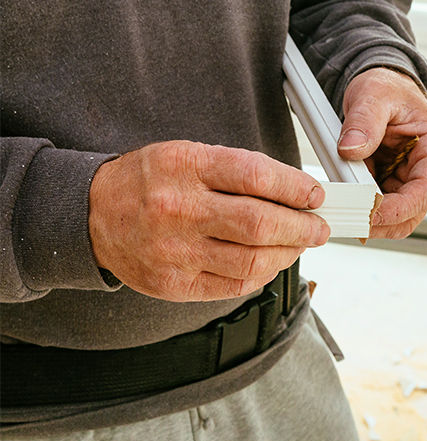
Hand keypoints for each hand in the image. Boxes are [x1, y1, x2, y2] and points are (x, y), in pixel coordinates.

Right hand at [88, 141, 328, 301]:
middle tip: (318, 228)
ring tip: (299, 245)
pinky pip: (234, 285)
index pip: (255, 175)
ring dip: (288, 253)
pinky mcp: (174, 283)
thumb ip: (237, 171)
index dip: (295, 187)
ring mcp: (176, 250)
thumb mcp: (187, 155)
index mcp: (186, 166)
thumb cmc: (149, 181)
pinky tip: (270, 263)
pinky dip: (262, 275)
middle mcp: (180, 208)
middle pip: (260, 223)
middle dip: (303, 227)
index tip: (314, 195)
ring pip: (253, 259)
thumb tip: (294, 192)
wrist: (93, 216)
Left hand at [338, 68, 426, 238]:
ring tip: (342, 206)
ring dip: (369, 218)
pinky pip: (379, 210)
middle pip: (411, 214)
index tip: (371, 211)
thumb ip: (363, 121)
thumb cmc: (388, 89)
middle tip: (348, 216)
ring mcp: (410, 182)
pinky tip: (343, 200)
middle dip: (381, 221)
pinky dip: (360, 209)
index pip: (426, 192)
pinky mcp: (392, 187)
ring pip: (395, 219)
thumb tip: (351, 149)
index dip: (400, 209)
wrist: (383, 88)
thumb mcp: (374, 94)